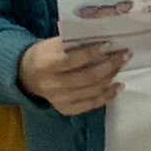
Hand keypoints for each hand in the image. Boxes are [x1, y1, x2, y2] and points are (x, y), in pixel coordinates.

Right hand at [16, 39, 130, 114]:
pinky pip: (91, 104)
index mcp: (46, 64)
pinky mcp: (65, 109)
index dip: (93, 52)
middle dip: (109, 65)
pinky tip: (117, 86)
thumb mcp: (52, 44)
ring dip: (111, 78)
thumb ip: (73, 43)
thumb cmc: (44, 54)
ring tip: (121, 66)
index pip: (73, 59)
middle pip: (87, 77)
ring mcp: (59, 99)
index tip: (109, 44)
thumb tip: (103, 42)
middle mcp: (52, 84)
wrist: (26, 75)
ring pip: (92, 91)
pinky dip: (107, 96)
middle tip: (124, 55)